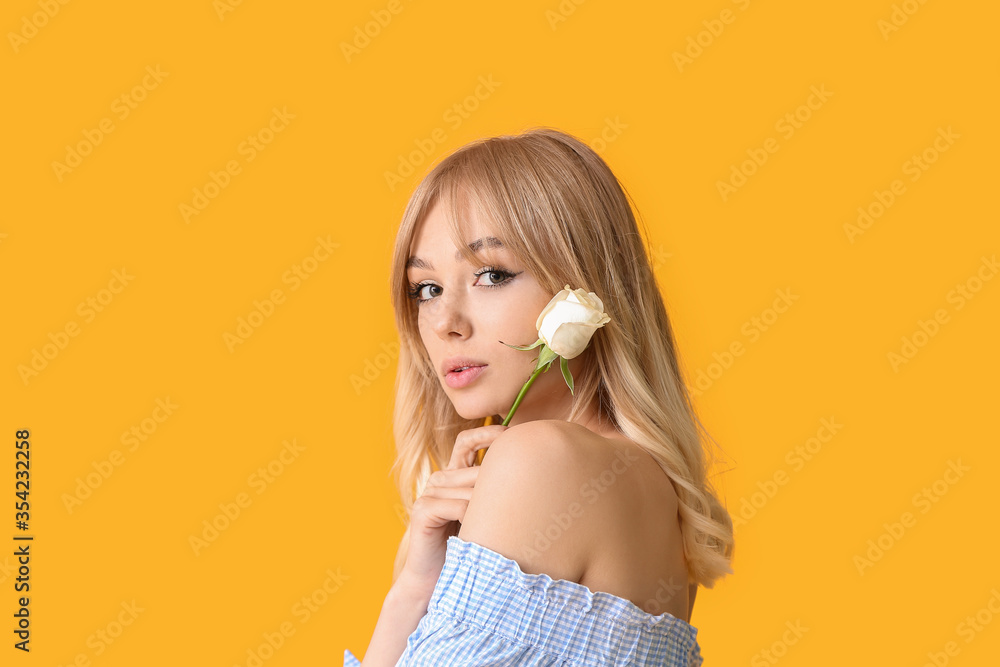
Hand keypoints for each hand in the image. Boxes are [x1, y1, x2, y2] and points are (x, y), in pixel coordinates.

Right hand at [397, 425, 507, 595]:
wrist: (436, 581)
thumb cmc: (469, 549)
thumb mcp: (487, 516)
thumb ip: (499, 494)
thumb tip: (535, 474)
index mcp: (454, 475)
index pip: (467, 441)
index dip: (488, 432)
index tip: (513, 433)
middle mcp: (440, 479)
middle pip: (476, 469)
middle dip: (500, 488)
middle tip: (517, 508)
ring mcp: (429, 493)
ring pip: (471, 490)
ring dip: (487, 511)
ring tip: (495, 531)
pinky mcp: (423, 510)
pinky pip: (458, 506)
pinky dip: (472, 520)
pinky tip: (475, 535)